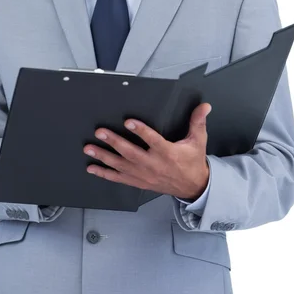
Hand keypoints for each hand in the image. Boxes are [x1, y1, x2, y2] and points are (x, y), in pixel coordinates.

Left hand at [83, 102, 211, 200]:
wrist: (192, 187)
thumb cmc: (192, 161)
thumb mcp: (198, 141)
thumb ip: (197, 122)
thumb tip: (205, 106)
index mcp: (167, 153)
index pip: (153, 140)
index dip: (140, 131)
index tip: (128, 121)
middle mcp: (153, 165)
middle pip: (130, 153)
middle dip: (114, 142)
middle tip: (100, 132)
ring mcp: (143, 175)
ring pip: (120, 165)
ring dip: (103, 156)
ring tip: (89, 148)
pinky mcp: (138, 181)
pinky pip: (118, 178)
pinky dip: (104, 173)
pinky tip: (92, 167)